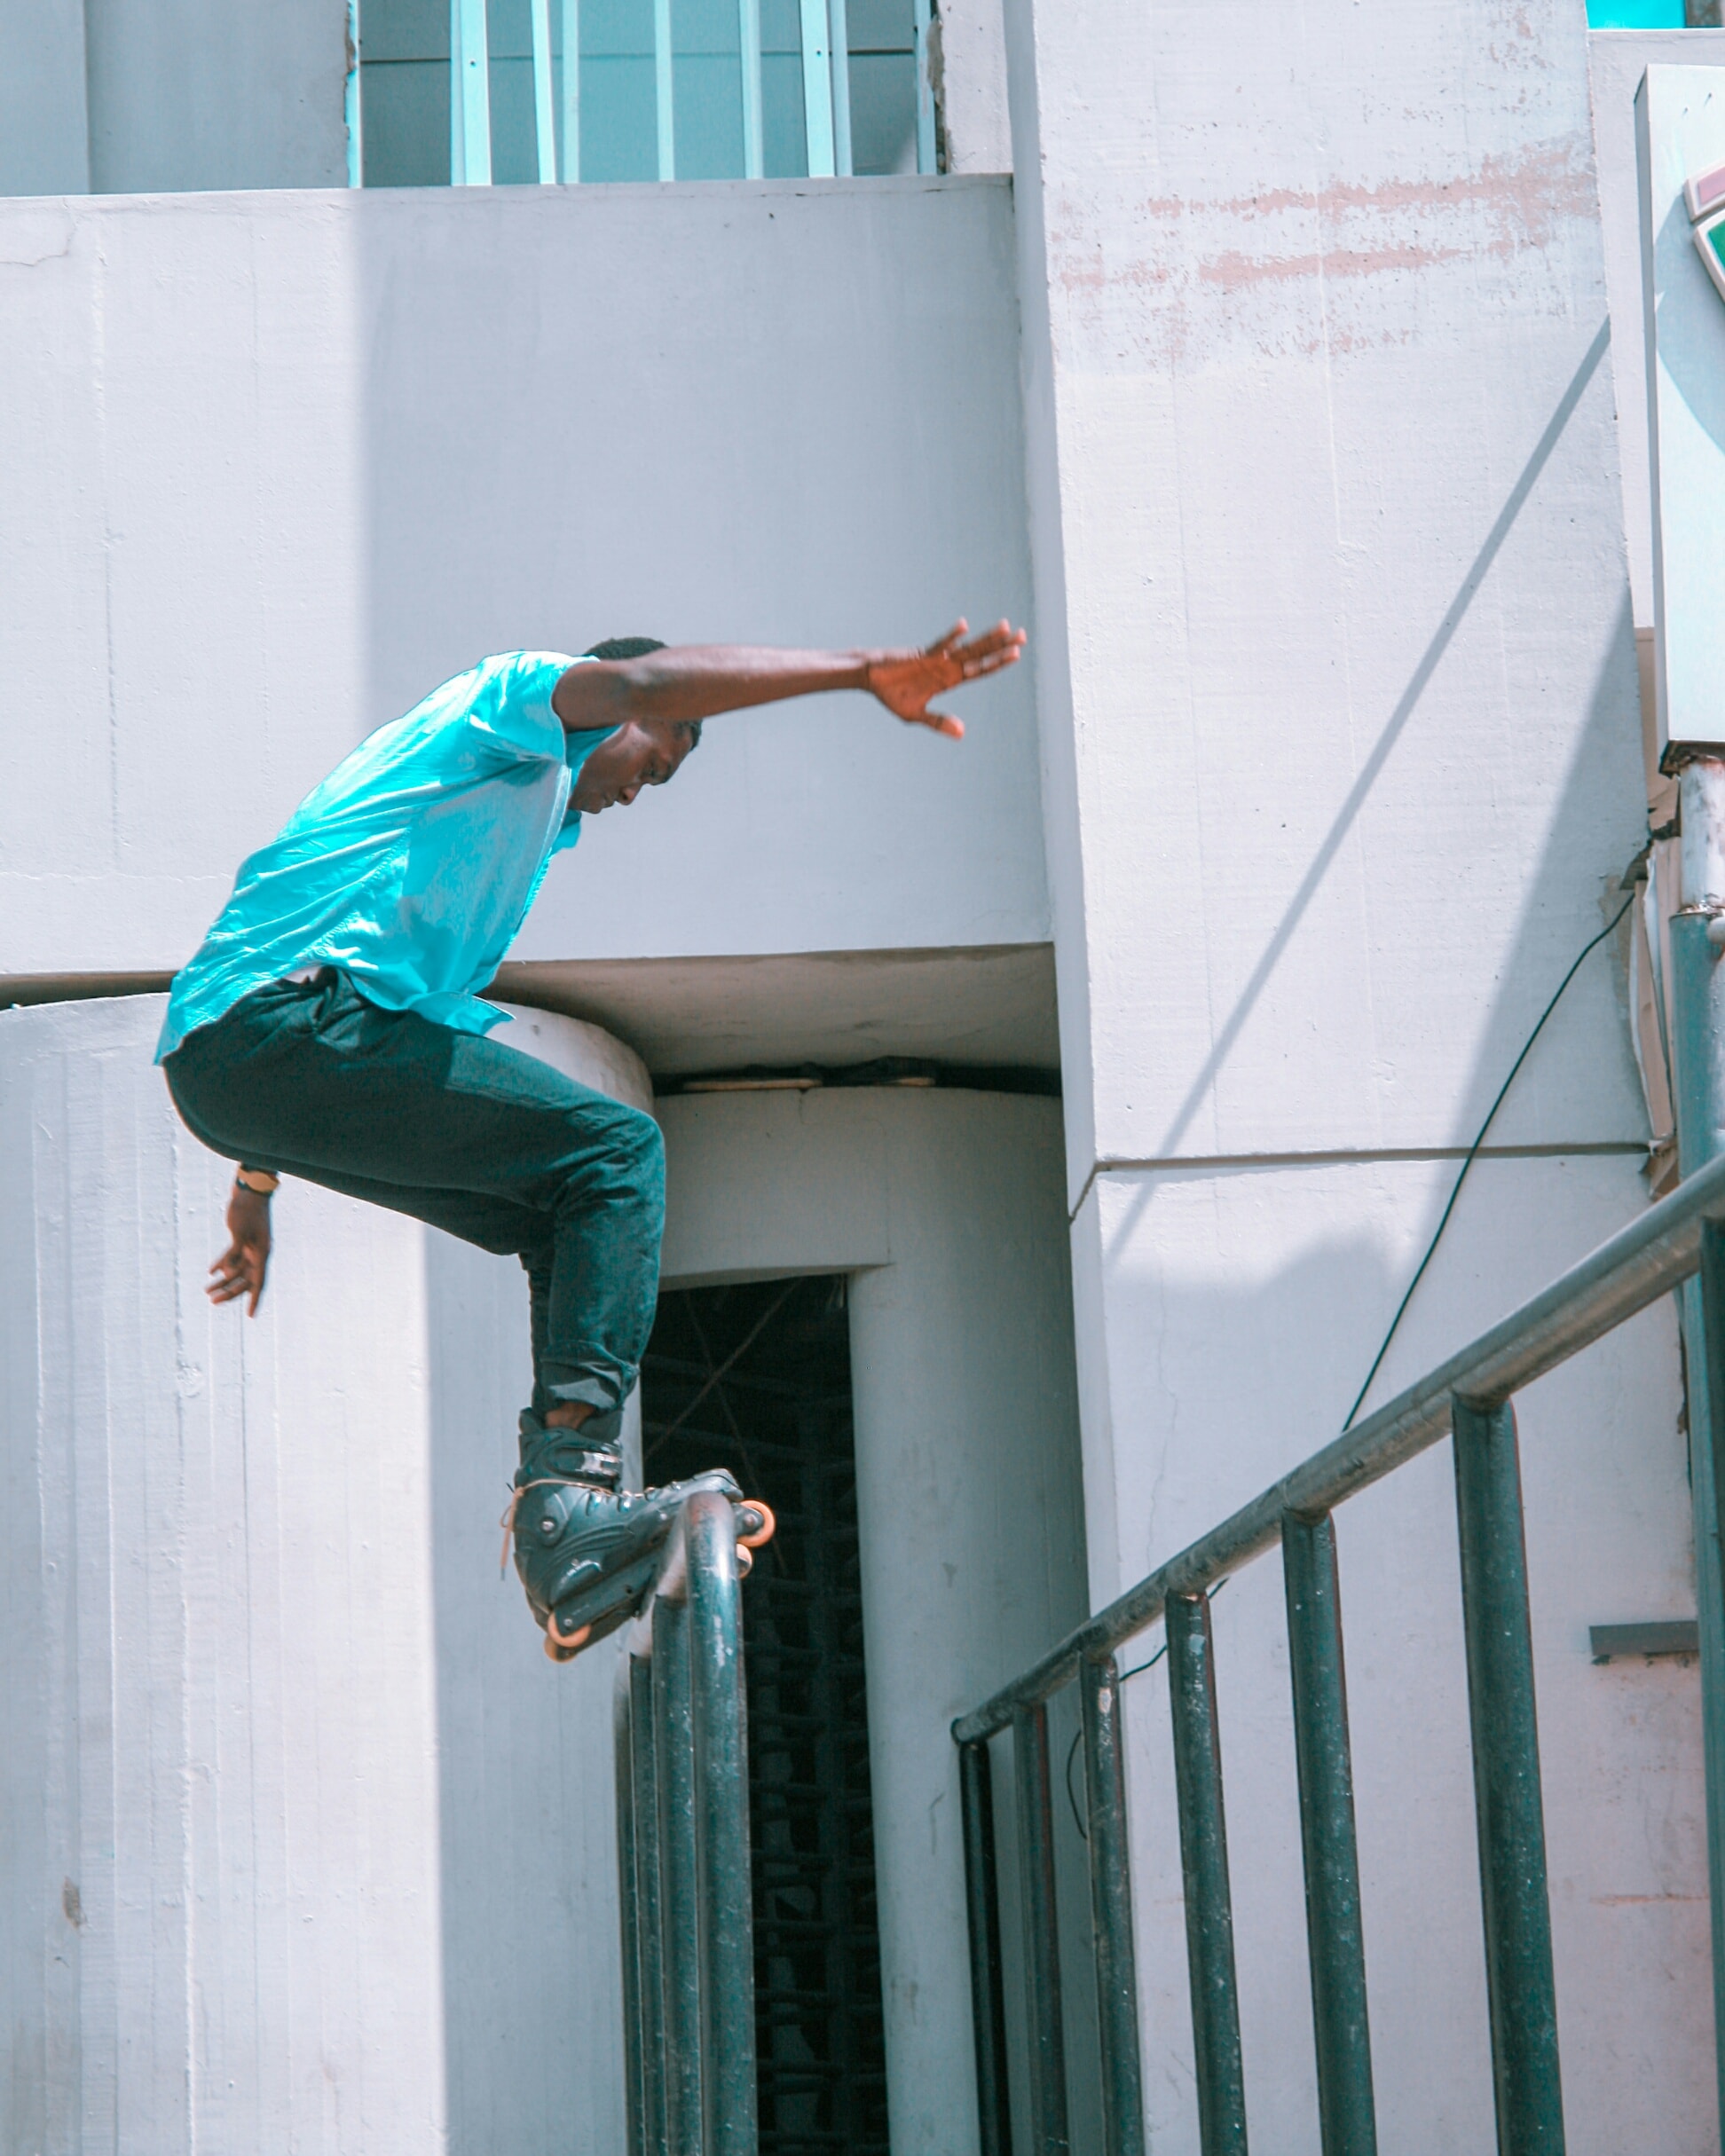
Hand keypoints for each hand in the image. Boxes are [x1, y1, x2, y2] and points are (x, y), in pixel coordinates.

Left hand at [208, 1184, 271, 1315]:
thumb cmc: (246, 1210)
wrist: (249, 1192)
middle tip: (212, 1301)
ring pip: (237, 1271)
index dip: (254, 1300)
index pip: (259, 1282)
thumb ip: (233, 1253)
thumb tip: (227, 1273)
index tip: (250, 1316)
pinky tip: (211, 1272)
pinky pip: (233, 1258)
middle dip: (229, 1292)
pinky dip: (223, 1265)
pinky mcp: (243, 1241)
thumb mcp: (239, 1231)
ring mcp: (251, 1248)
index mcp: (262, 1253)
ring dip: (223, 1281)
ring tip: (207, 1292)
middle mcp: (258, 1254)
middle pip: (245, 1280)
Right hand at [864, 619, 1025, 738]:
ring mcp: (936, 659)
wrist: (870, 679)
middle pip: (980, 655)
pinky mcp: (921, 655)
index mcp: (949, 680)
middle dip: (1001, 646)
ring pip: (966, 648)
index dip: (997, 663)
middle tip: (1023, 635)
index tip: (1017, 654)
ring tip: (1006, 627)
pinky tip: (964, 627)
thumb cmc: (892, 695)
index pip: (979, 670)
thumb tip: (962, 734)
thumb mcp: (916, 715)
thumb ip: (938, 722)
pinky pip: (938, 646)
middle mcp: (947, 667)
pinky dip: (951, 638)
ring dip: (986, 639)